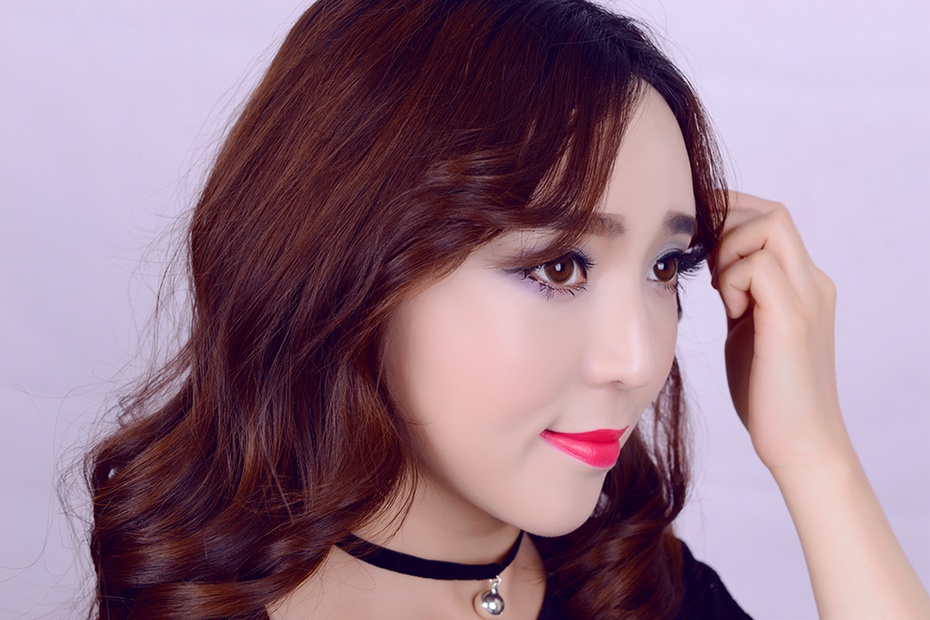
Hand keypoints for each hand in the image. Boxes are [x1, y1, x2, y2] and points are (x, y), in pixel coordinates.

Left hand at [710, 192, 849, 476]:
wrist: (799, 442)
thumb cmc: (768, 390)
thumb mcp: (747, 326)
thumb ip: (739, 292)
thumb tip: (711, 263)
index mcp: (803, 283)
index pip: (771, 217)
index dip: (731, 211)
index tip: (696, 230)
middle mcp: (813, 283)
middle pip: (772, 213)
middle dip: (726, 224)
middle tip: (702, 260)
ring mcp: (807, 299)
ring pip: (769, 228)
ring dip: (730, 251)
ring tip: (721, 292)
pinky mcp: (793, 321)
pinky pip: (759, 268)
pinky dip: (733, 279)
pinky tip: (730, 310)